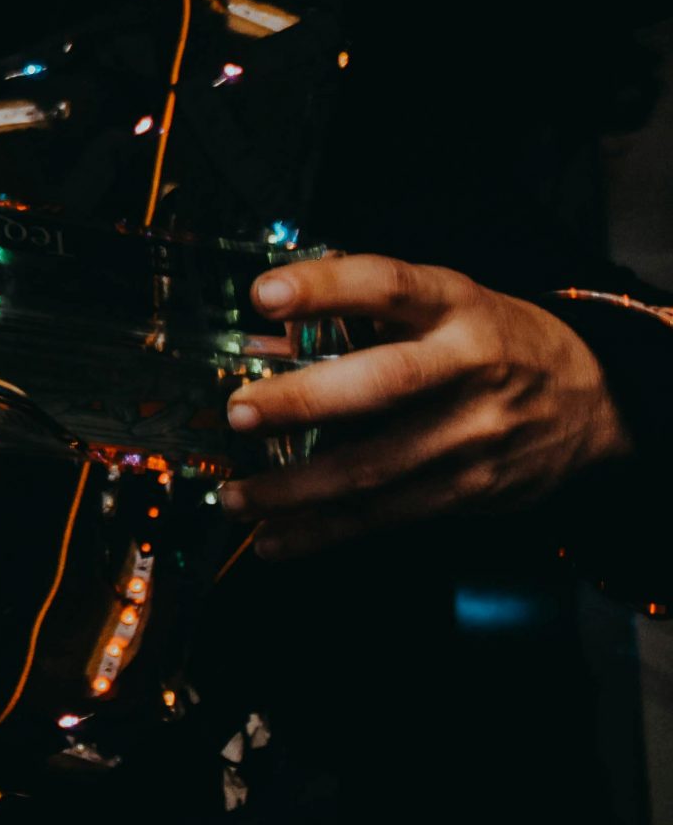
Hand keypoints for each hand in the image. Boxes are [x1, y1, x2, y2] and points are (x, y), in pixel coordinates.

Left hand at [221, 255, 634, 558]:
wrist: (590, 401)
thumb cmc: (490, 340)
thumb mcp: (445, 302)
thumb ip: (367, 310)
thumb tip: (270, 321)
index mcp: (454, 305)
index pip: (387, 286)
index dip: (326, 287)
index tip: (264, 293)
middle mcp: (467, 367)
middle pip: (384, 384)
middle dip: (306, 401)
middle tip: (240, 412)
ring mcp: (471, 434)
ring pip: (376, 466)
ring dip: (295, 488)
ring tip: (235, 496)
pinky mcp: (469, 490)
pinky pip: (386, 515)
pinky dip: (323, 532)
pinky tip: (274, 538)